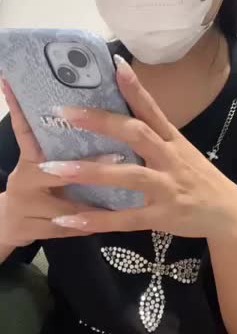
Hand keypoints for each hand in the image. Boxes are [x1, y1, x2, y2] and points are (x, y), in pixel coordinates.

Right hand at [0, 79, 120, 246]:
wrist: (5, 225)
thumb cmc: (31, 185)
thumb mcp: (39, 161)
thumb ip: (57, 141)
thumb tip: (87, 108)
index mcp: (28, 158)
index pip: (27, 131)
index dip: (31, 114)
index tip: (54, 103)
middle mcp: (23, 179)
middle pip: (54, 172)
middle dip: (89, 167)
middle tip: (119, 156)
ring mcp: (24, 207)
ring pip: (65, 205)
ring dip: (95, 201)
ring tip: (127, 192)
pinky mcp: (31, 230)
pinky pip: (66, 229)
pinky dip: (88, 225)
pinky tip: (110, 221)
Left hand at [41, 55, 236, 239]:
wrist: (228, 214)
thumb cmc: (198, 178)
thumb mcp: (180, 150)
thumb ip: (153, 135)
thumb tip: (119, 116)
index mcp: (172, 139)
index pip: (151, 108)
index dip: (134, 87)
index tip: (114, 65)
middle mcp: (169, 158)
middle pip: (136, 134)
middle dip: (101, 122)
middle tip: (64, 112)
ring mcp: (166, 187)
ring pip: (127, 176)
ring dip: (90, 171)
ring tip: (53, 168)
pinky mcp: (162, 216)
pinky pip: (124, 219)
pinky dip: (96, 220)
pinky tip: (67, 219)